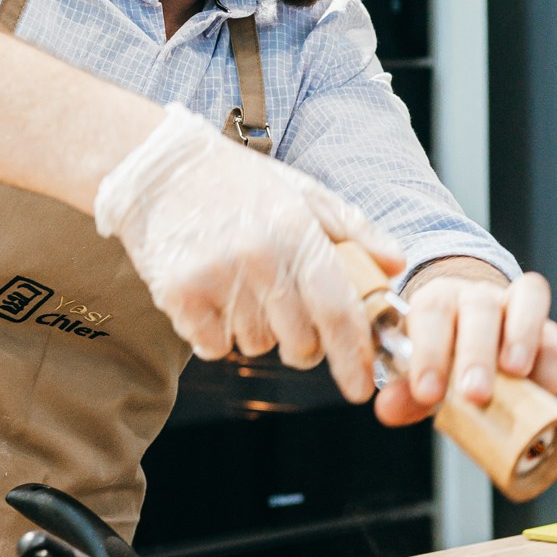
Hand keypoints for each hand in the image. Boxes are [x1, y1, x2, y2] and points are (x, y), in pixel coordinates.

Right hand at [94, 105, 404, 400]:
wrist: (159, 169)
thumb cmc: (238, 183)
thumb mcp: (303, 192)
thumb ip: (355, 229)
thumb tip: (397, 265)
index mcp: (297, 231)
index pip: (337, 310)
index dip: (353, 356)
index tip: (361, 387)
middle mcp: (259, 257)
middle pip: (300, 343)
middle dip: (304, 345)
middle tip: (291, 319)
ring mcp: (217, 277)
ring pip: (257, 346)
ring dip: (258, 332)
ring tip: (243, 289)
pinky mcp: (179, 294)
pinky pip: (214, 347)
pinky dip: (218, 335)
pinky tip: (214, 298)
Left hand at [373, 262, 556, 426]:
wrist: (469, 336)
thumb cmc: (441, 358)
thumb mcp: (417, 374)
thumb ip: (403, 391)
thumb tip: (388, 408)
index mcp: (436, 300)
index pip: (430, 310)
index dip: (429, 350)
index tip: (427, 392)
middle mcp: (475, 295)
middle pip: (479, 306)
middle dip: (477, 352)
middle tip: (473, 394)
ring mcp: (514, 306)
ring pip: (526, 302)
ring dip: (521, 339)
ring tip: (514, 374)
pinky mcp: (546, 328)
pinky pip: (555, 337)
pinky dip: (550, 364)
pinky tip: (540, 392)